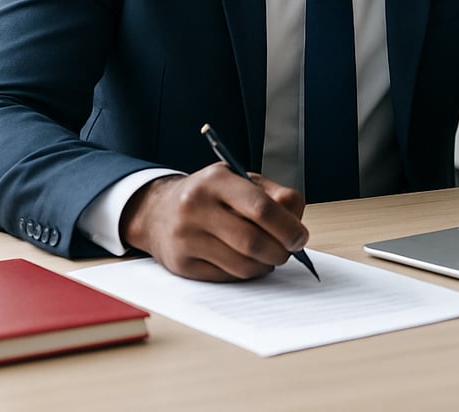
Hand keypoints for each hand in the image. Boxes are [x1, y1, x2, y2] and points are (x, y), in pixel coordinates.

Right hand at [119, 162, 308, 281]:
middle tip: (289, 251)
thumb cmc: (211, 195)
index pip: (260, 207)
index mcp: (216, 180)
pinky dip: (245, 273)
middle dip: (280, 251)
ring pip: (242, 265)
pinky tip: (246, 261)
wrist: (158, 211)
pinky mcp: (181, 264)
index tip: (300, 237)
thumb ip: (274, 196)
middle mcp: (195, 207)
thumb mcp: (240, 181)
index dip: (287, 227)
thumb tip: (296, 225)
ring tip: (269, 255)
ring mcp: (186, 237)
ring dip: (265, 265)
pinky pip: (227, 278)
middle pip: (253, 241)